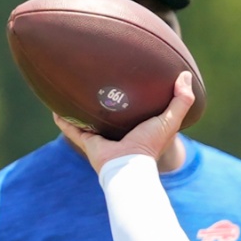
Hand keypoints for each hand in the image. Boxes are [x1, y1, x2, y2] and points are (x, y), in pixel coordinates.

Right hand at [54, 71, 195, 172]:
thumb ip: (182, 99)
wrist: (129, 165)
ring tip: (74, 92)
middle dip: (107, 103)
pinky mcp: (89, 143)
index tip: (135, 83)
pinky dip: (63, 120)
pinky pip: (72, 129)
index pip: (140, 113)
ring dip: (82, 110)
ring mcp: (104, 139)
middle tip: (101, 83)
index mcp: (141, 129)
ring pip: (90, 121)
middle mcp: (121, 134)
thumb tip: (185, 75)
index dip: (139, 100)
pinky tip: (55, 108)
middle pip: (112, 116)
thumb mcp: (171, 119)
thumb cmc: (150, 143)